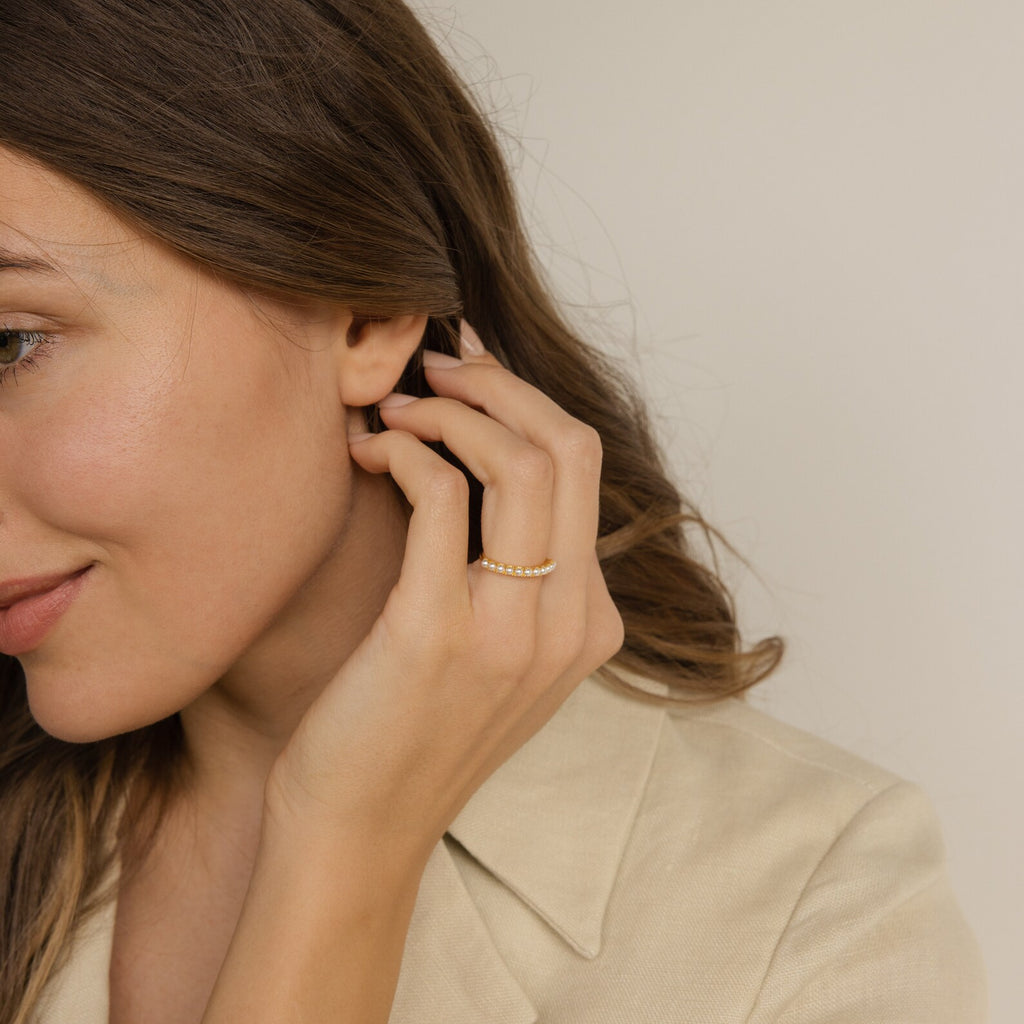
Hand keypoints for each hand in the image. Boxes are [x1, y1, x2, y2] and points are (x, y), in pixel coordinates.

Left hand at [266, 323, 623, 869]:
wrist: (359, 831)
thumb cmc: (410, 729)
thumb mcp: (496, 653)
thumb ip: (518, 576)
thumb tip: (490, 466)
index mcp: (590, 622)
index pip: (585, 471)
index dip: (526, 403)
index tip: (469, 378)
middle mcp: (568, 623)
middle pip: (567, 450)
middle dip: (499, 386)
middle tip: (436, 368)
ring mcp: (512, 632)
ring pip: (517, 462)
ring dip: (449, 411)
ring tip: (394, 409)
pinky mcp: (439, 633)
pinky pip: (443, 494)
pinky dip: (405, 450)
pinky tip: (369, 452)